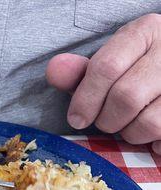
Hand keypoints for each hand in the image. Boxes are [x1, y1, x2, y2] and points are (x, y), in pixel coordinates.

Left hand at [46, 14, 160, 153]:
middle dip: (107, 119)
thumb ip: (80, 72)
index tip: (76, 119)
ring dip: (131, 133)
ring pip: (149, 122)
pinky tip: (151, 133)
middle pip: (126, 97)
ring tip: (131, 123)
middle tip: (106, 121)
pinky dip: (153, 142)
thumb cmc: (134, 69)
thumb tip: (54, 70)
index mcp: (145, 32)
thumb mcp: (109, 62)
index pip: (106, 67)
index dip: (85, 99)